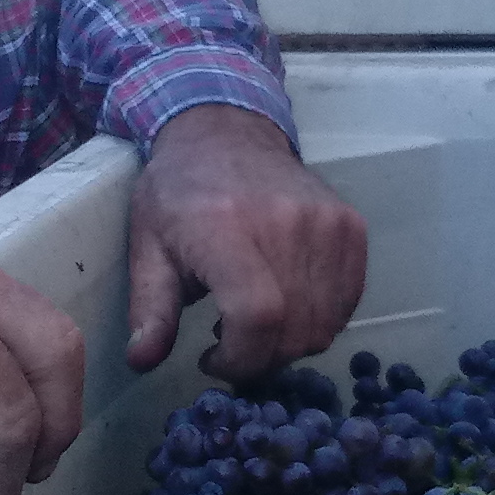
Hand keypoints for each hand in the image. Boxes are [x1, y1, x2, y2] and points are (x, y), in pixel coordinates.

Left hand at [125, 104, 368, 377]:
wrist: (226, 134)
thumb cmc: (179, 195)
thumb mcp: (148, 248)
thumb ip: (150, 309)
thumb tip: (142, 361)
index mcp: (226, 227)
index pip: (258, 315)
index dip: (240, 358)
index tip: (213, 359)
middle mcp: (286, 222)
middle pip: (294, 329)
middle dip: (260, 359)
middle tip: (233, 346)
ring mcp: (327, 223)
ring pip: (324, 325)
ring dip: (289, 344)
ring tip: (255, 323)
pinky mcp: (352, 226)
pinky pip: (347, 302)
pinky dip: (319, 321)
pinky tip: (285, 306)